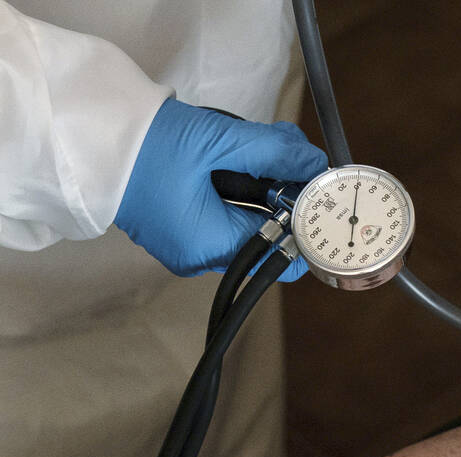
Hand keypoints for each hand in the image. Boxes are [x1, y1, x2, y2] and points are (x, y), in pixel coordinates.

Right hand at [115, 98, 327, 279]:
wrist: (81, 133)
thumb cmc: (143, 143)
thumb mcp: (217, 141)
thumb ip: (273, 152)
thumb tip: (316, 163)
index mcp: (210, 248)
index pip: (284, 252)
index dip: (307, 223)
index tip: (318, 188)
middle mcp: (200, 257)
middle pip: (268, 235)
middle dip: (286, 193)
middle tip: (291, 152)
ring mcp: (186, 244)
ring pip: (247, 221)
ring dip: (262, 184)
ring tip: (263, 145)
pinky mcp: (176, 225)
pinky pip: (222, 214)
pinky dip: (237, 187)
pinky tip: (235, 156)